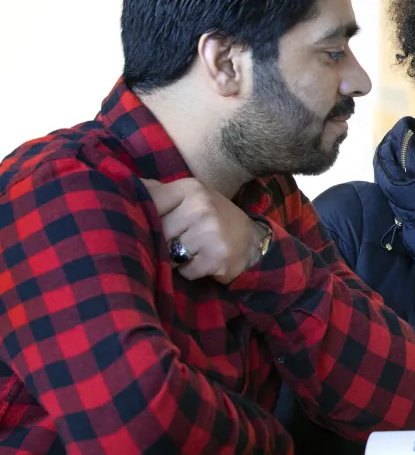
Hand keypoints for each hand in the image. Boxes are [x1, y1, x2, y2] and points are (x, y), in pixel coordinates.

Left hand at [142, 178, 267, 283]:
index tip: (154, 224)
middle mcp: (201, 207)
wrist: (252, 241)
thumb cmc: (213, 218)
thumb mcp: (191, 197)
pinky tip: (203, 262)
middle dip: (163, 242)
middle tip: (179, 240)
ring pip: (169, 254)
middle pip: (158, 232)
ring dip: (177, 258)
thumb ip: (159, 192)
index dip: (147, 218)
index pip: (150, 203)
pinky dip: (191, 271)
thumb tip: (122, 184)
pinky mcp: (217, 257)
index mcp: (191, 189)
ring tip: (192, 251)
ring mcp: (210, 232)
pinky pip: (186, 271)